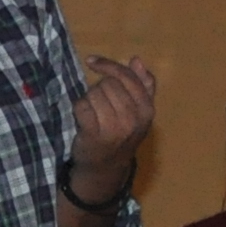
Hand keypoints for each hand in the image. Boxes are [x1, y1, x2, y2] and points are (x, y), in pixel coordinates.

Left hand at [72, 52, 160, 175]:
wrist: (106, 166)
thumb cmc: (122, 134)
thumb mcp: (139, 111)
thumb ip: (143, 85)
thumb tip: (136, 60)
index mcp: (147, 110)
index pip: (127, 76)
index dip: (107, 65)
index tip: (92, 61)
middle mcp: (133, 119)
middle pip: (108, 83)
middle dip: (99, 88)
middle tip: (100, 104)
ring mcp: (113, 128)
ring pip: (94, 93)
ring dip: (89, 99)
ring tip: (94, 112)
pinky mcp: (93, 134)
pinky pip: (82, 106)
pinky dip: (79, 108)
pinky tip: (83, 117)